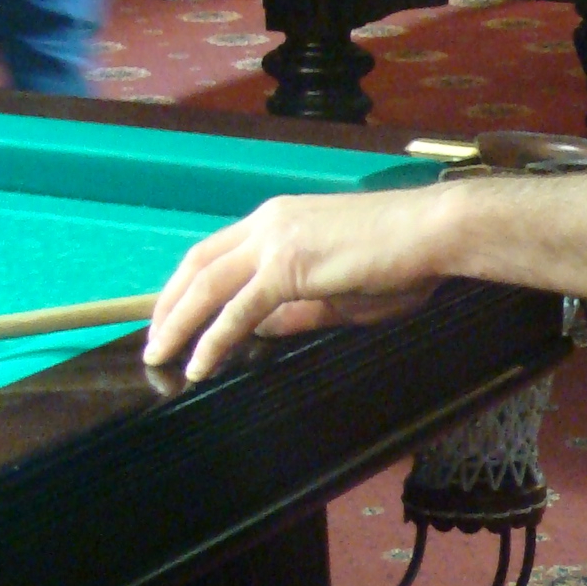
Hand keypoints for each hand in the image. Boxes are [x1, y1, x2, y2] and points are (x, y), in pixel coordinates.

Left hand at [143, 188, 457, 381]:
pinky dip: (212, 339)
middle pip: (197, 264)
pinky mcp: (286, 268)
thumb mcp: (341, 292)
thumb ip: (297, 310)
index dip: (187, 285)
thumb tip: (259, 330)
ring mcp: (274, 242)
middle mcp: (267, 223)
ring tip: (160, 355)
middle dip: (168, 304)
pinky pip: (237, 310)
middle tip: (153, 340)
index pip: (216, 251)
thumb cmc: (403, 260)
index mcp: (279, 220)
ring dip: (176, 323)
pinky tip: (199, 364)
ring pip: (206, 285)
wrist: (433, 232)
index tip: (172, 314)